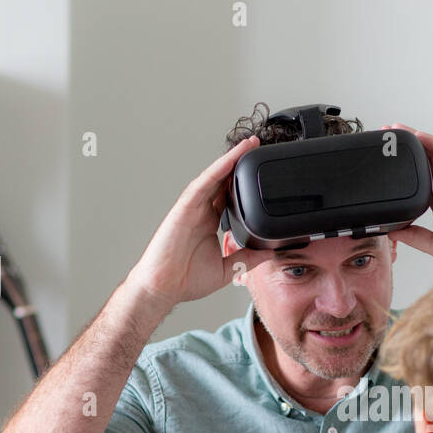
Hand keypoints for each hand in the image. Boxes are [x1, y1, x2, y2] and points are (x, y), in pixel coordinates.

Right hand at [125, 136, 270, 311]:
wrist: (163, 288)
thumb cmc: (185, 280)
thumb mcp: (228, 270)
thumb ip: (248, 259)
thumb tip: (269, 252)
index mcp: (210, 223)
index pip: (230, 196)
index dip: (244, 182)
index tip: (261, 173)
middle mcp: (201, 211)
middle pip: (223, 180)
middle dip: (240, 163)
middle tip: (258, 148)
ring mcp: (192, 207)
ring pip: (215, 176)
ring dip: (231, 159)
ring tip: (249, 145)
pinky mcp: (184, 208)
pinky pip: (203, 184)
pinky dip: (217, 170)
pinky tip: (231, 159)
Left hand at [383, 123, 432, 269]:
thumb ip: (416, 238)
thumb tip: (392, 233)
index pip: (415, 179)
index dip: (399, 169)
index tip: (380, 162)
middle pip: (423, 160)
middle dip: (403, 148)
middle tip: (383, 134)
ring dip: (416, 140)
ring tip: (396, 127)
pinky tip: (420, 136)